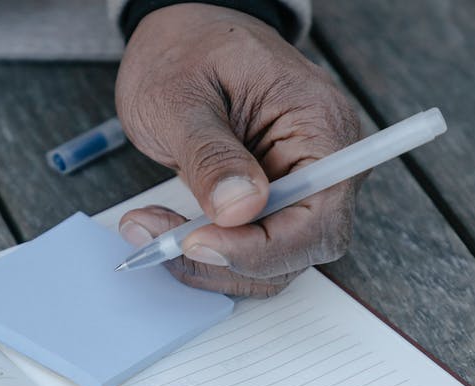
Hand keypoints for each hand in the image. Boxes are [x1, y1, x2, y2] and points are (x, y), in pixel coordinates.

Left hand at [115, 3, 362, 296]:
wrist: (183, 35)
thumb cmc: (186, 50)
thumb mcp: (182, 96)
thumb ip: (210, 154)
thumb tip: (239, 210)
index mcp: (319, 126)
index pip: (318, 214)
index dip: (262, 246)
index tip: (197, 242)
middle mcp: (323, 163)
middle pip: (300, 247)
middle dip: (229, 258)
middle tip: (161, 239)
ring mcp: (300, 184)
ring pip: (273, 259)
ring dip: (210, 261)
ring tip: (150, 228)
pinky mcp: (271, 201)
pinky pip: (250, 247)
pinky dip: (206, 250)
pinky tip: (165, 228)